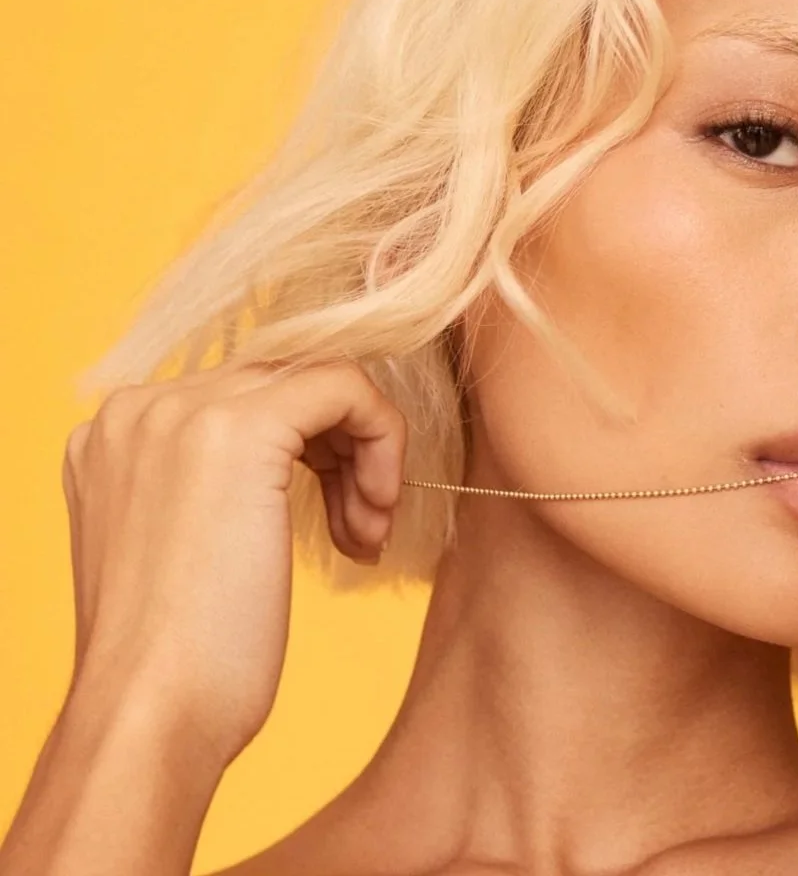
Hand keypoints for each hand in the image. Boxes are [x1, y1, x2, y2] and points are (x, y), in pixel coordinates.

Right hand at [59, 361, 405, 761]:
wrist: (151, 713)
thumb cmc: (181, 659)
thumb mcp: (191, 544)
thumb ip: (219, 483)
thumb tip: (303, 449)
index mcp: (118, 434)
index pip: (249, 395)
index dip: (313, 449)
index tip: (339, 521)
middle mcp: (137, 408)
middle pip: (285, 384)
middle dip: (342, 454)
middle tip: (360, 531)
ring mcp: (180, 412)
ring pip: (320, 381)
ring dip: (364, 459)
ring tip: (364, 537)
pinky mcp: (238, 430)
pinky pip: (347, 389)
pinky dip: (382, 442)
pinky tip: (372, 516)